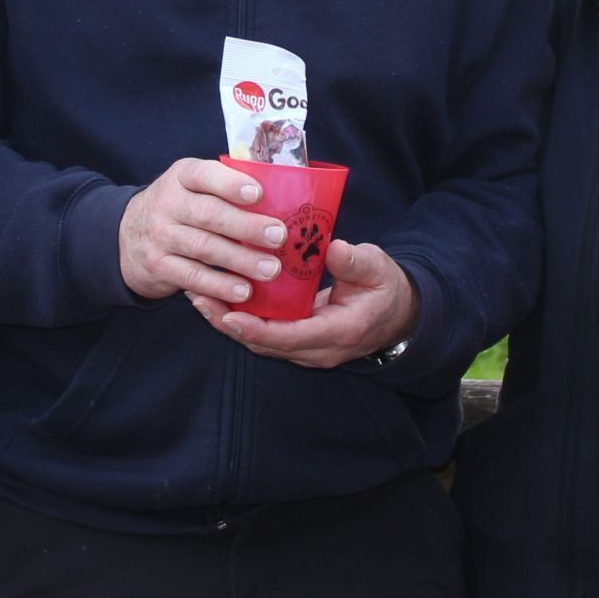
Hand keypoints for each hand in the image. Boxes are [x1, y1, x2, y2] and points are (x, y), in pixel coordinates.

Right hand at [119, 158, 287, 305]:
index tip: (258, 194)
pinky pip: (192, 276)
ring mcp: (160, 236)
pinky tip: (243, 290)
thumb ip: (225, 184)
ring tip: (271, 269)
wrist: (126, 237)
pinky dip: (219, 285)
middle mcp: (167, 203)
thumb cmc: (179, 208)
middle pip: (208, 214)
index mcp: (181, 176)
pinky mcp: (159, 265)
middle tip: (279, 236)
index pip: (203, 175)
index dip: (230, 184)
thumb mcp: (192, 186)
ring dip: (240, 260)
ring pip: (204, 247)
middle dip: (246, 226)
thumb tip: (281, 188)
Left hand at [190, 238, 420, 368]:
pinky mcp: (299, 341)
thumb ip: (356, 263)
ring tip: (198, 296)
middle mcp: (318, 348)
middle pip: (265, 344)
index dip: (256, 329)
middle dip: (228, 324)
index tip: (228, 315)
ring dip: (228, 321)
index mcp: (338, 332)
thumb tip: (334, 249)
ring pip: (260, 342)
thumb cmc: (387, 288)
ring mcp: (307, 348)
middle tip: (199, 298)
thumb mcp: (378, 269)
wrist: (399, 315)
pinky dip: (240, 319)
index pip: (290, 337)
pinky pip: (265, 335)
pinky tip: (218, 298)